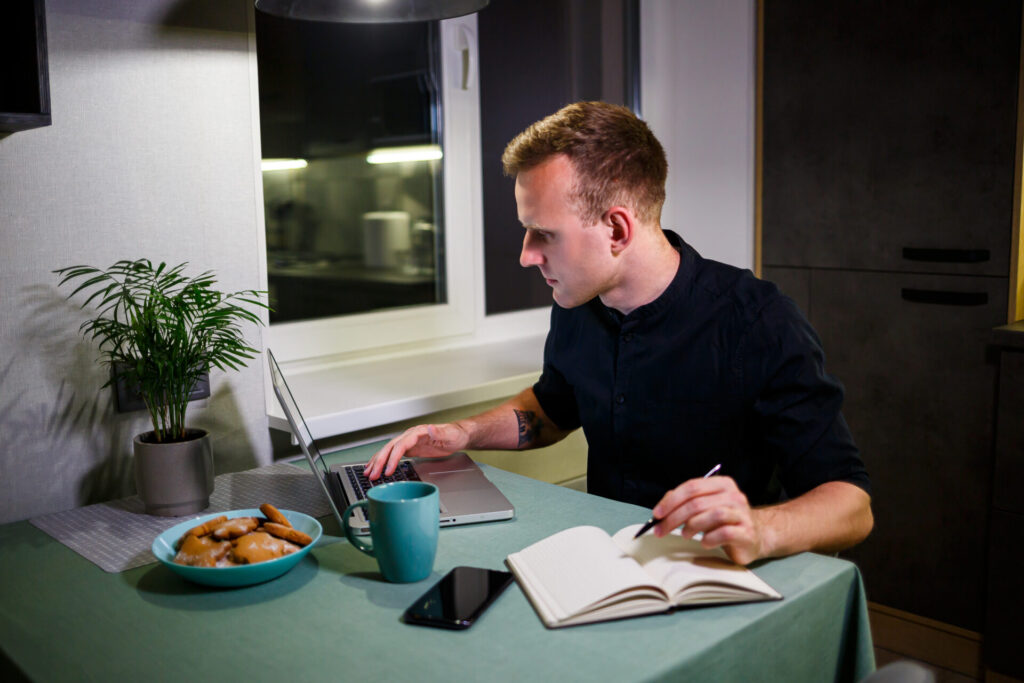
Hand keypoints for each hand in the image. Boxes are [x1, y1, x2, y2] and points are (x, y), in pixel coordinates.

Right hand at [363, 423, 469, 479]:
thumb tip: (430, 427)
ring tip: (368, 472)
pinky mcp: (411, 448)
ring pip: (388, 451)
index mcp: (417, 432)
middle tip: (372, 474)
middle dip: (380, 461)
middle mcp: (410, 436)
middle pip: (390, 448)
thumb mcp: (450, 434)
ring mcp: (409, 442)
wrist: (458, 435)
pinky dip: (385, 461)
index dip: (393, 458)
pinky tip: (378, 467)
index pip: (400, 445)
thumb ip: (439, 431)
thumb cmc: (454, 434)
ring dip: (378, 462)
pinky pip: (394, 454)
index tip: (388, 470)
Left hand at [650, 475, 766, 564]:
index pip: (692, 487)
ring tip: (685, 534)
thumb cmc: (725, 521)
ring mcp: (742, 514)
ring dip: (692, 526)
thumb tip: (662, 508)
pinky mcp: (747, 533)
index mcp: (722, 484)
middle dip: (674, 517)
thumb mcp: (705, 506)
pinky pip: (724, 533)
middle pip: (698, 503)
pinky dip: (709, 539)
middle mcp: (734, 496)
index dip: (671, 500)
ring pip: (712, 515)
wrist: (755, 537)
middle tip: (661, 530)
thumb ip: (685, 502)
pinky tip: (705, 542)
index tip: (657, 513)